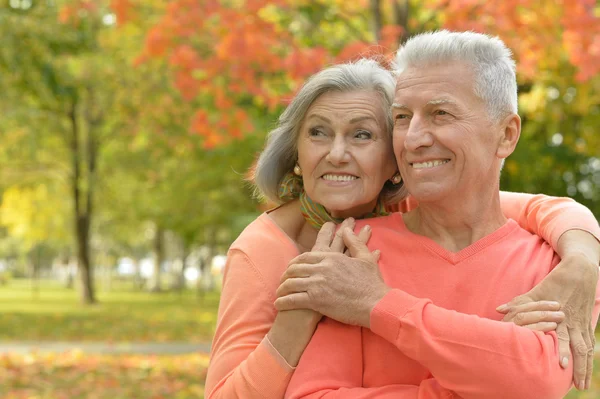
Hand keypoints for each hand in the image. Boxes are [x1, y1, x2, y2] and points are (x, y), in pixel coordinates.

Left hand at [267, 220, 367, 365]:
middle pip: (295, 268)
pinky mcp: (316, 300)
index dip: (295, 262)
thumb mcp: (365, 258)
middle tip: (283, 281)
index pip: (306, 256)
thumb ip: (354, 242)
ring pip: (291, 283)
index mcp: (331, 258)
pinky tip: (279, 304)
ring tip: (279, 294)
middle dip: (286, 275)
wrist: (375, 304)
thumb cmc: (372, 284)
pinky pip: (293, 300)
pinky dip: (283, 302)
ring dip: (282, 289)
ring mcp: (317, 284)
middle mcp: (321, 269)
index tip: (291, 267)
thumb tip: (347, 229)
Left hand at [496, 253, 598, 390]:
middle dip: (578, 367)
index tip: (560, 366)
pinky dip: (589, 358)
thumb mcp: (535, 291)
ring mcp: (582, 324)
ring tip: (582, 385)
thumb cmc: (554, 282)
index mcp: (560, 316)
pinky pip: (590, 344)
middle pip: (579, 348)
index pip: (563, 337)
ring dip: (585, 367)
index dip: (563, 351)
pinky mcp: (586, 324)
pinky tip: (586, 370)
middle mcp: (573, 323)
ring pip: (586, 350)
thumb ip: (517, 303)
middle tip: (576, 385)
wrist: (579, 272)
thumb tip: (498, 309)